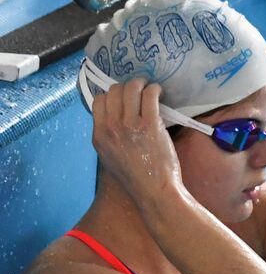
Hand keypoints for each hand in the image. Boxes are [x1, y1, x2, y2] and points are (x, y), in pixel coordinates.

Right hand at [91, 79, 181, 197]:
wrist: (153, 190)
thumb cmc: (135, 178)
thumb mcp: (110, 157)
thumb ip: (108, 137)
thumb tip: (113, 119)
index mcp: (99, 135)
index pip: (98, 101)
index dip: (111, 95)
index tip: (122, 96)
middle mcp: (110, 127)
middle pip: (113, 92)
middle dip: (126, 86)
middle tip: (138, 88)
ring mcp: (129, 125)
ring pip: (130, 89)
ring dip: (141, 84)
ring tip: (149, 87)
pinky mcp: (149, 125)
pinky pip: (149, 96)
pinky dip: (154, 90)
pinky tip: (158, 91)